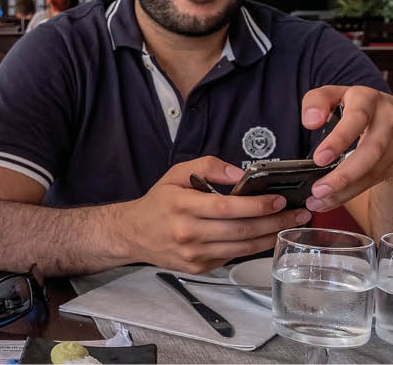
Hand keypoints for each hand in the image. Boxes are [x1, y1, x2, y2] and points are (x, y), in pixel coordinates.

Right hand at [120, 156, 310, 273]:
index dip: (257, 205)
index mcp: (181, 205)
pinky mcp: (199, 267)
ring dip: (270, 237)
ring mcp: (193, 253)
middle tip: (298, 214)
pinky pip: (233, 256)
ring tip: (288, 226)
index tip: (279, 199)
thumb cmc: (159, 202)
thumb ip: (208, 167)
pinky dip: (252, 246)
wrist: (134, 233)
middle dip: (275, 222)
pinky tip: (265, 236)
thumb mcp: (176, 174)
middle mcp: (187, 232)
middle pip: (241, 229)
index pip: (227, 207)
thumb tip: (240, 174)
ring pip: (242, 247)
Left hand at [302, 85, 392, 211]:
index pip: (357, 118)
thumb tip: (311, 121)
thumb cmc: (352, 104)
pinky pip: (376, 180)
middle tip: (318, 189)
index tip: (319, 158)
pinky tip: (332, 199)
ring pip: (375, 171)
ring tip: (319, 200)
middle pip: (372, 151)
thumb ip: (316, 102)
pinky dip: (352, 192)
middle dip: (345, 174)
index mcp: (368, 100)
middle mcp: (388, 120)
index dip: (339, 139)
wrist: (384, 111)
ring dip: (347, 190)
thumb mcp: (332, 94)